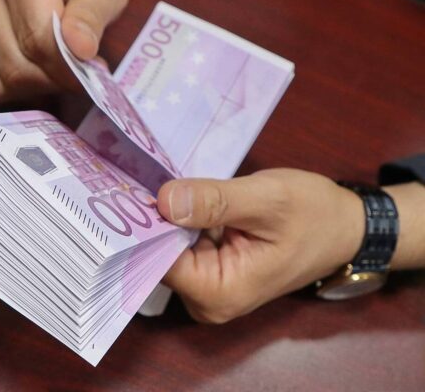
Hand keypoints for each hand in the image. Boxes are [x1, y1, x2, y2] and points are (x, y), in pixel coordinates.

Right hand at [0, 0, 128, 102]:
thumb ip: (91, 15)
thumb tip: (80, 48)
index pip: (38, 41)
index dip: (66, 69)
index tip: (89, 76)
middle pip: (15, 66)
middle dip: (52, 81)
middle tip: (77, 76)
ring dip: (34, 86)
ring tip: (57, 70)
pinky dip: (13, 85)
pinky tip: (35, 67)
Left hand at [156, 169, 365, 323]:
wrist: (346, 228)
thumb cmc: (314, 215)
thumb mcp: (268, 200)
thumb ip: (215, 202)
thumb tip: (163, 200)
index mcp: (218, 292)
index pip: (159, 261)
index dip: (145, 225)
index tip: (130, 188)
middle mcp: (207, 299)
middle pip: (160, 256)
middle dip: (154, 218)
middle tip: (139, 176)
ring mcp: (209, 287)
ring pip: (169, 247)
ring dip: (166, 216)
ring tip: (155, 180)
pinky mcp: (212, 270)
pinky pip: (183, 243)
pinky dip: (181, 219)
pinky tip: (179, 194)